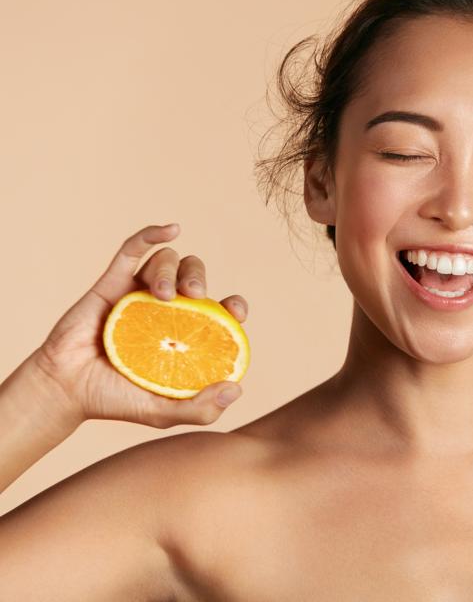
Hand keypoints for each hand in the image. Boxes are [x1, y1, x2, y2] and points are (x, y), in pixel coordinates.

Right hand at [28, 224, 248, 427]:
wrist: (66, 390)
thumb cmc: (117, 400)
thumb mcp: (165, 413)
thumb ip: (201, 408)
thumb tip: (237, 389)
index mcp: (186, 332)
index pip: (221, 310)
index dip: (234, 305)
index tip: (236, 312)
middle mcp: (167, 309)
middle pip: (195, 276)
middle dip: (201, 279)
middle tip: (197, 297)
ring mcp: (139, 293)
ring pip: (167, 261)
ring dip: (171, 270)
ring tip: (163, 295)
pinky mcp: (112, 282)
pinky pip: (133, 249)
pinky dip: (152, 234)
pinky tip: (170, 229)